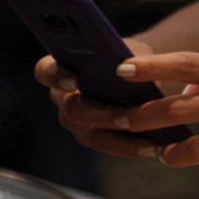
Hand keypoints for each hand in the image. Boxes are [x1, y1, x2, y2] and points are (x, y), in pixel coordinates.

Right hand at [34, 39, 171, 158]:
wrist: (141, 74)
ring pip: (90, 134)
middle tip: (125, 118)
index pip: (45, 71)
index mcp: (62, 67)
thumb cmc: (131, 56)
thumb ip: (130, 58)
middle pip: (71, 109)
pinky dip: (130, 147)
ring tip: (149, 143)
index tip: (75, 80)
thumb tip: (132, 71)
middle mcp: (62, 97)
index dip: (56, 76)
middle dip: (99, 115)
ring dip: (119, 140)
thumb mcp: (134, 51)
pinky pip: (107, 146)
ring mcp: (75, 121)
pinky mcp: (91, 137)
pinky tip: (153, 147)